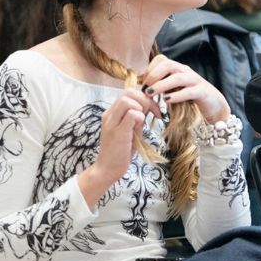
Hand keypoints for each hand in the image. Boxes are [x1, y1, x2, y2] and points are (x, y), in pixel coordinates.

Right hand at [79, 87, 159, 208]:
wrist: (107, 169)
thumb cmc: (121, 151)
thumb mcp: (131, 129)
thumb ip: (137, 117)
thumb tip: (150, 105)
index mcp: (112, 112)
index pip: (128, 92)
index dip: (144, 97)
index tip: (153, 109)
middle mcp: (109, 114)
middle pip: (129, 92)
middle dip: (146, 99)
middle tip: (153, 113)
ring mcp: (111, 122)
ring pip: (128, 100)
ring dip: (142, 108)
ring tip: (143, 122)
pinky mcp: (117, 132)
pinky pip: (132, 114)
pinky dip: (140, 118)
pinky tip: (140, 129)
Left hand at [141, 54, 229, 123]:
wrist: (214, 105)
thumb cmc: (191, 98)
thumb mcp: (175, 89)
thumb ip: (162, 85)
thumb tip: (142, 87)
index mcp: (178, 69)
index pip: (161, 59)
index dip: (149, 69)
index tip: (142, 83)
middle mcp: (186, 71)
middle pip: (168, 64)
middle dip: (153, 75)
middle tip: (145, 88)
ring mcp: (195, 81)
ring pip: (177, 78)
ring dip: (161, 85)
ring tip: (151, 94)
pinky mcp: (202, 92)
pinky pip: (189, 91)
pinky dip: (176, 95)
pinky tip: (167, 101)